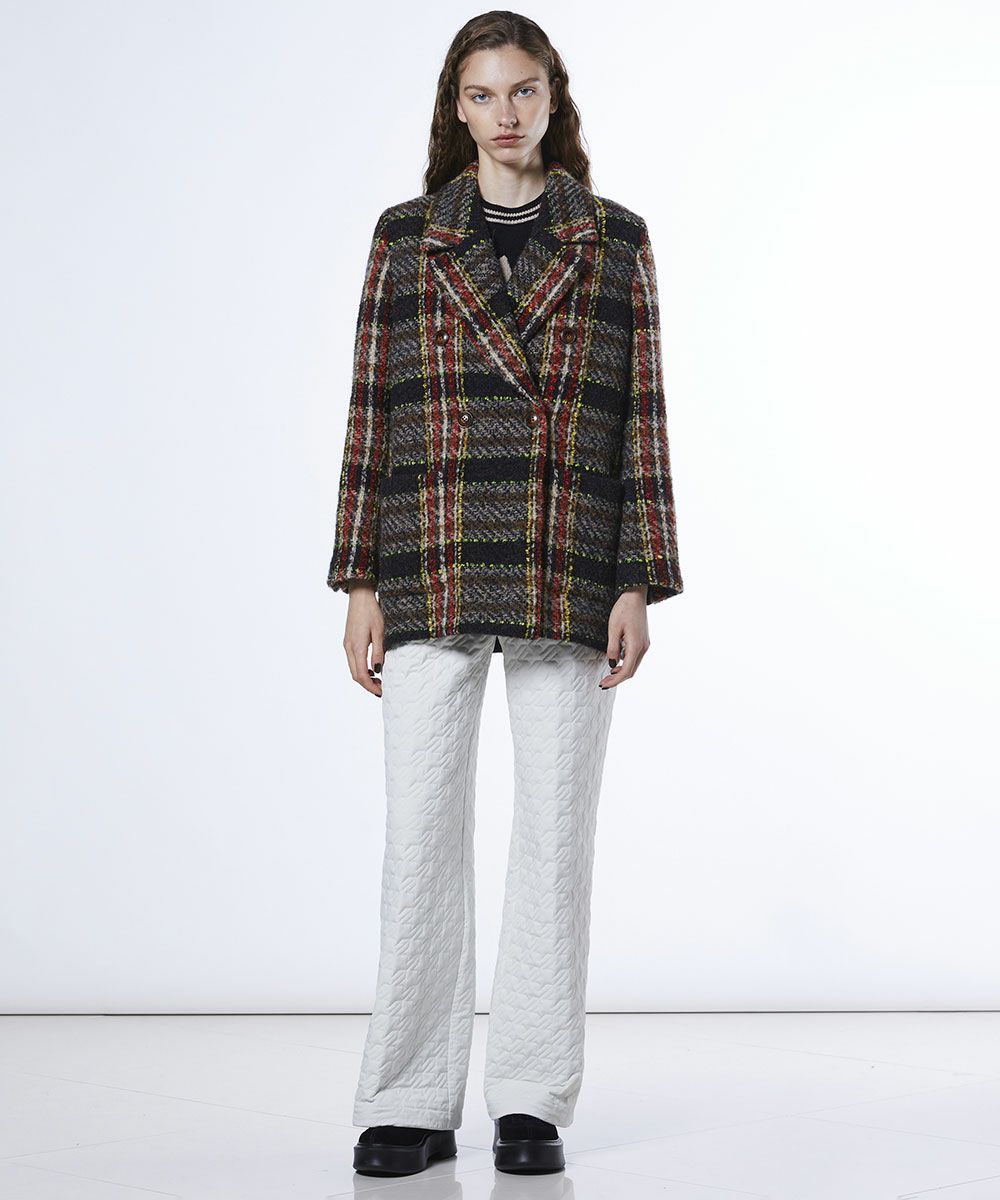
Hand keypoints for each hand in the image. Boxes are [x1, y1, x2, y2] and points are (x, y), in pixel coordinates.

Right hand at [343, 581, 384, 696]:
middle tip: (381, 689)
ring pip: (353, 668)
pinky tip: (372, 668)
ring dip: (364, 678)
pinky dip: (361, 669)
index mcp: (356, 647)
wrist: (360, 596)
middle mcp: (349, 647)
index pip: (362, 674)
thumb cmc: (372, 611)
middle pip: (355, 675)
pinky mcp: (348, 641)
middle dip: (367, 685)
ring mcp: (347, 644)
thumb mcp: (380, 631)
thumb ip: (378, 652)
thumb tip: (379, 670)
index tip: (381, 692)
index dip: (370, 686)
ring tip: (379, 681)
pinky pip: (353, 660)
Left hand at [601, 585, 649, 686]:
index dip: (615, 680)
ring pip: (634, 665)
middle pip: (631, 671)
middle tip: (603, 682)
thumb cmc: (623, 609)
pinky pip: (635, 657)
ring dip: (622, 672)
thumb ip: (612, 648)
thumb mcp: (613, 629)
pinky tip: (616, 663)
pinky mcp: (643, 641)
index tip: (603, 684)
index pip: (626, 671)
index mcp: (636, 645)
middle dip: (617, 679)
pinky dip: (626, 664)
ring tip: (608, 675)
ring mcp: (645, 644)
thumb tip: (612, 664)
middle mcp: (643, 647)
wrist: (635, 596)